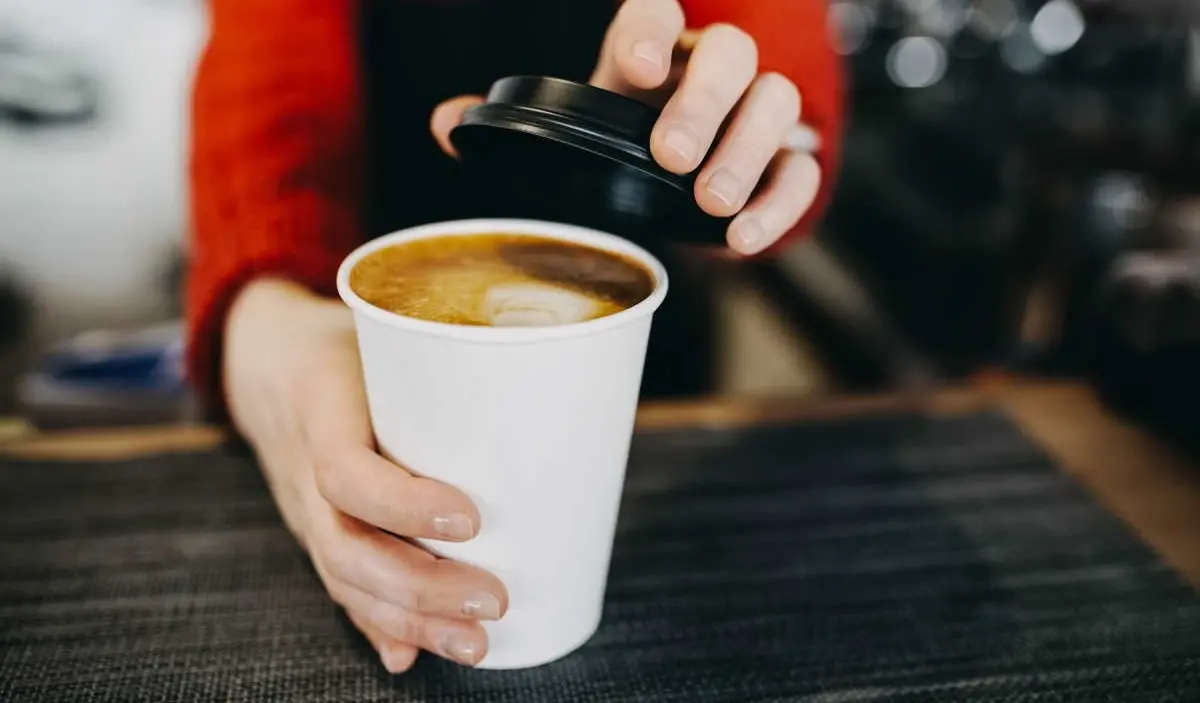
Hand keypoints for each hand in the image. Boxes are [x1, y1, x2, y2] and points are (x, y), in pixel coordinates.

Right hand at [223, 279, 508, 672]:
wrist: (264, 359)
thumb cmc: (346, 340)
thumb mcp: (383, 330)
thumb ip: (443, 357)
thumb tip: (541, 378)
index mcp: (320, 405)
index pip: (344, 470)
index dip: (403, 503)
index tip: (471, 518)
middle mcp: (302, 468)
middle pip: (346, 546)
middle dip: (421, 587)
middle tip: (494, 600)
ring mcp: (304, 508)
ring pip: (343, 578)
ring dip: (411, 621)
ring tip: (475, 644)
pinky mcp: (316, 530)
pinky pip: (340, 586)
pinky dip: (376, 625)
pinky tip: (411, 656)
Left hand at [430, 0, 820, 255]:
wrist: (673, 187)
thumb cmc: (617, 148)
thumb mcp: (566, 134)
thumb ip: (512, 127)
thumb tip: (448, 125)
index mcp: (650, 53)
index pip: (655, 13)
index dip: (649, 29)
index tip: (633, 68)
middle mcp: (709, 71)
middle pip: (731, 53)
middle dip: (704, 101)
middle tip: (670, 155)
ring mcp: (754, 113)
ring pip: (778, 102)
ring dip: (748, 149)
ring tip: (711, 202)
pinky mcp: (783, 163)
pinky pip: (802, 170)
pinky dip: (780, 202)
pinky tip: (743, 237)